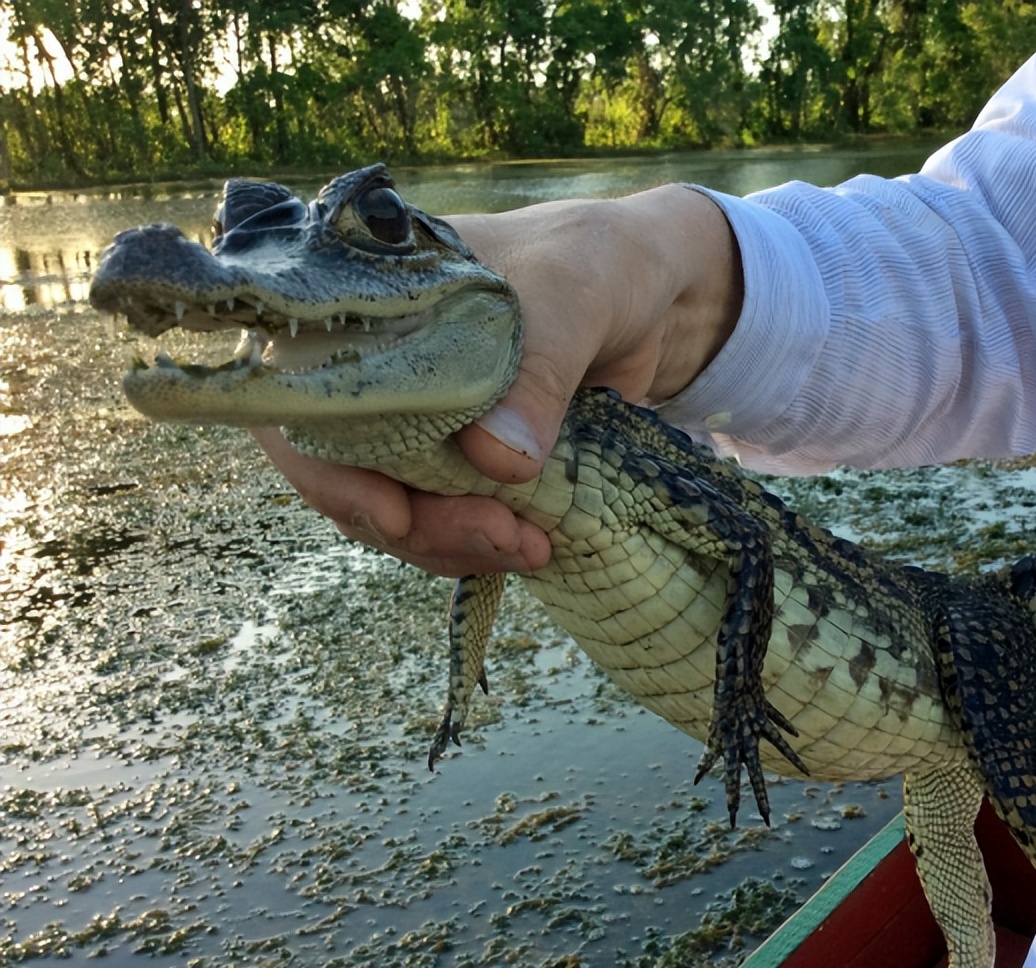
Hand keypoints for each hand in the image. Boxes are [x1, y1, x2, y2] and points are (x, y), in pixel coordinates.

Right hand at [253, 185, 740, 576]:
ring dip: (450, 545)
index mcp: (368, 309)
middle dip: (411, 523)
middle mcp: (377, 370)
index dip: (326, 466)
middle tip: (497, 536)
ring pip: (393, 506)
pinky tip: (534, 548)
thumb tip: (496, 461)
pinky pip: (444, 518)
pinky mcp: (463, 462)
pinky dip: (479, 545)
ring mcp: (418, 421)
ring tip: (528, 549)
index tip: (394, 514)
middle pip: (344, 470)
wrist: (649, 290)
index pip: (299, 394)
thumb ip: (536, 366)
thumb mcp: (573, 295)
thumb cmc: (595, 264)